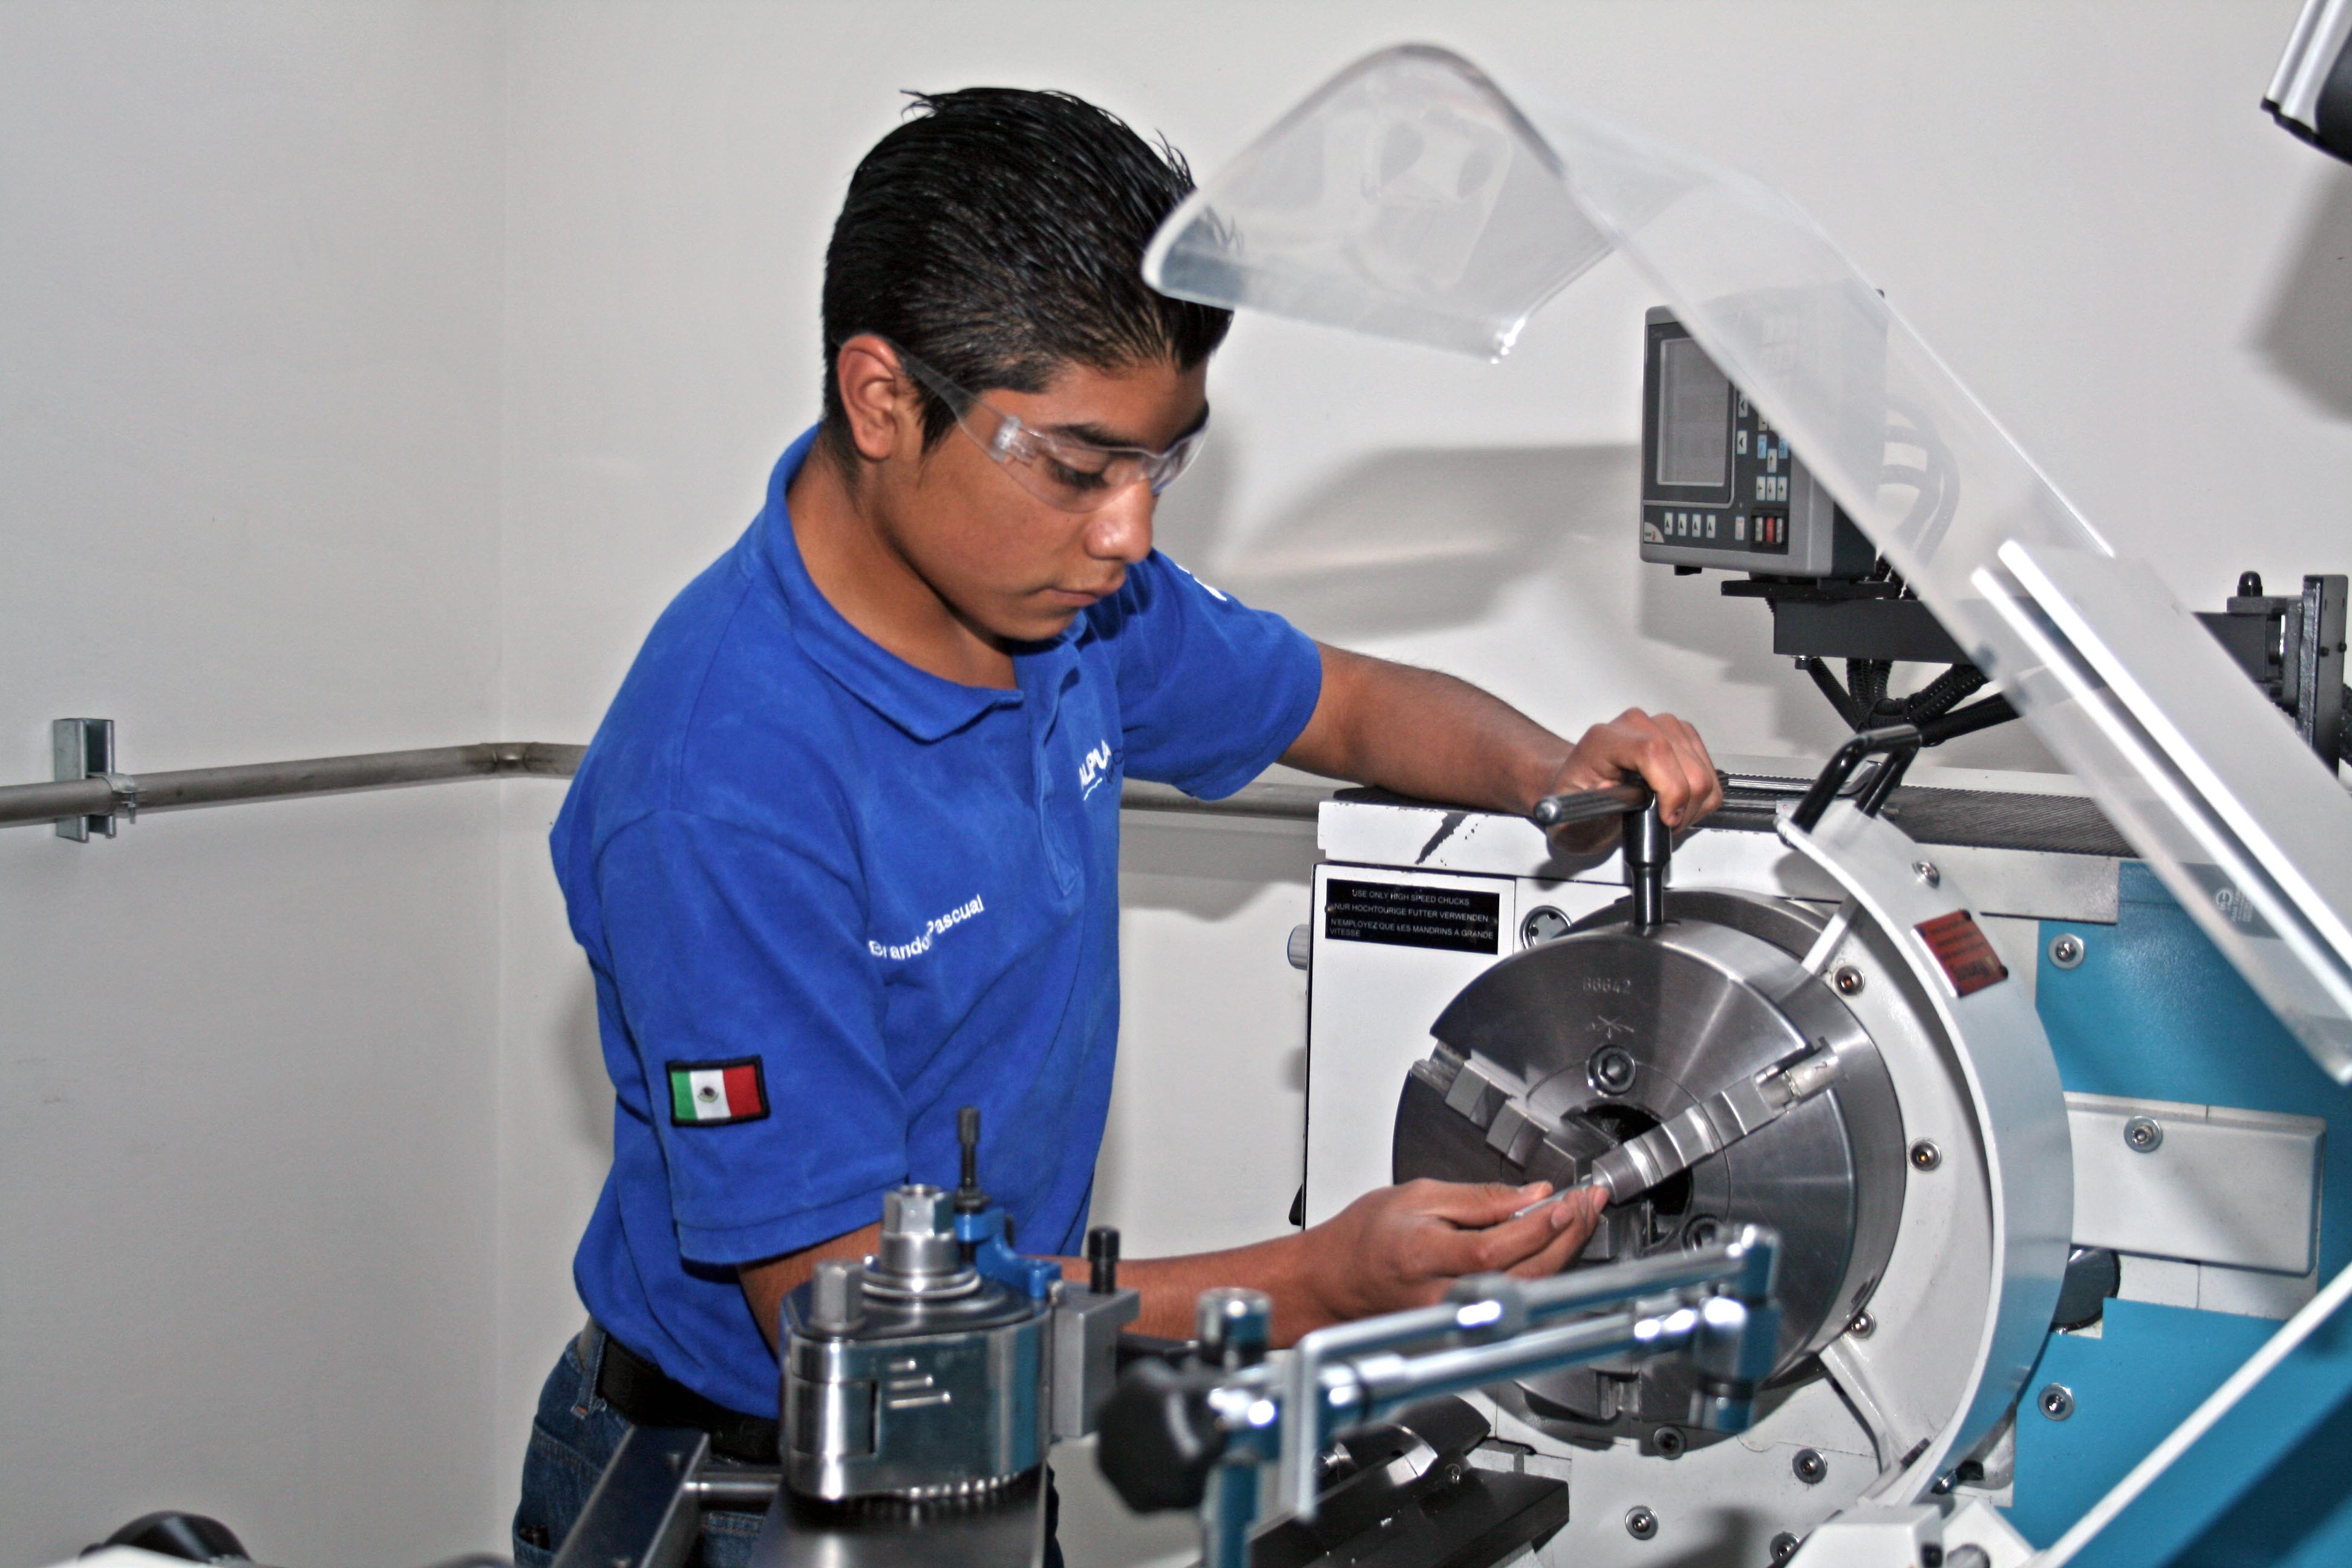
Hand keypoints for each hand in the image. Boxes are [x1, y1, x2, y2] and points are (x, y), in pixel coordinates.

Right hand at [1298, 1179, 1607, 1329]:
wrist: (1337, 1281)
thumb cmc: (1367, 1238)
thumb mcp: (1417, 1196)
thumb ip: (1477, 1199)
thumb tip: (1530, 1197)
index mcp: (1424, 1256)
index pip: (1495, 1247)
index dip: (1538, 1226)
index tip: (1566, 1200)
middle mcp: (1445, 1295)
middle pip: (1524, 1274)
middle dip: (1567, 1236)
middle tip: (1588, 1202)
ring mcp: (1459, 1315)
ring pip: (1530, 1289)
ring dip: (1564, 1250)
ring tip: (1582, 1215)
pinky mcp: (1471, 1322)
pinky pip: (1519, 1295)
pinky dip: (1546, 1267)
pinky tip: (1558, 1241)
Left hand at [1539, 708, 1721, 850]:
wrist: (1582, 787)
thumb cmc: (1578, 800)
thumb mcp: (1571, 818)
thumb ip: (1587, 806)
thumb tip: (1607, 787)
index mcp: (1604, 740)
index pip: (1653, 750)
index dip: (1670, 787)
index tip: (1666, 818)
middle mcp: (1635, 725)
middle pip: (1686, 763)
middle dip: (1684, 806)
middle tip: (1662, 825)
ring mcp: (1662, 726)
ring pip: (1703, 769)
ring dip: (1693, 804)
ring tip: (1666, 814)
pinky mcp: (1682, 735)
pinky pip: (1710, 771)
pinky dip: (1701, 797)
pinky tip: (1677, 803)